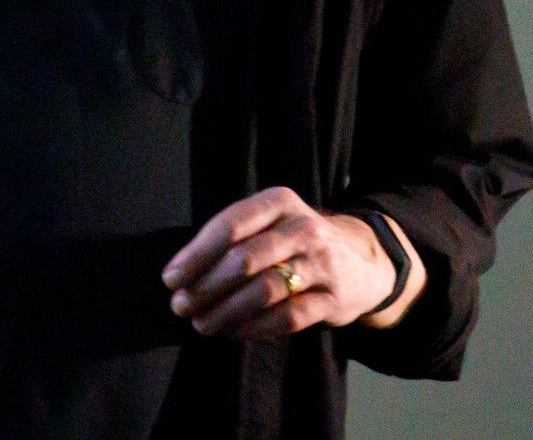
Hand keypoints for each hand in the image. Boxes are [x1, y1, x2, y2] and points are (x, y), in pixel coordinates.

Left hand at [160, 186, 411, 338]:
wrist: (362, 261)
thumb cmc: (295, 240)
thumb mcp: (269, 222)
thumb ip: (230, 239)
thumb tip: (180, 273)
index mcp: (279, 201)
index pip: (230, 224)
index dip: (196, 254)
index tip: (171, 279)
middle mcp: (303, 227)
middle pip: (245, 259)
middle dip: (206, 286)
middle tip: (181, 306)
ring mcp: (323, 262)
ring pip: (265, 290)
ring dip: (227, 311)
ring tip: (202, 324)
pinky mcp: (335, 298)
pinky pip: (289, 317)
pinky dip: (256, 327)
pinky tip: (234, 332)